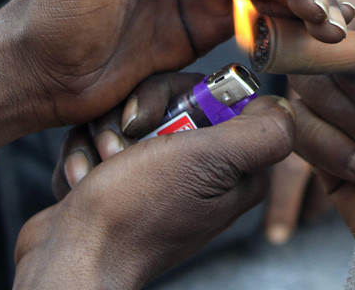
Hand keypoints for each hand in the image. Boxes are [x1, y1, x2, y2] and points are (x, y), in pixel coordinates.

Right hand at [14, 95, 296, 289]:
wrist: (70, 260)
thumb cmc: (135, 214)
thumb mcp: (212, 161)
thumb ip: (262, 131)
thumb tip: (284, 106)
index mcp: (236, 166)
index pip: (217, 94)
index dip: (178, 93)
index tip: (151, 117)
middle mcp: (202, 172)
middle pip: (171, 101)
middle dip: (134, 116)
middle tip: (121, 146)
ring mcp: (159, 179)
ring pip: (130, 117)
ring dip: (104, 136)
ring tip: (98, 169)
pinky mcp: (119, 184)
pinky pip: (101, 143)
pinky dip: (85, 157)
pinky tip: (81, 180)